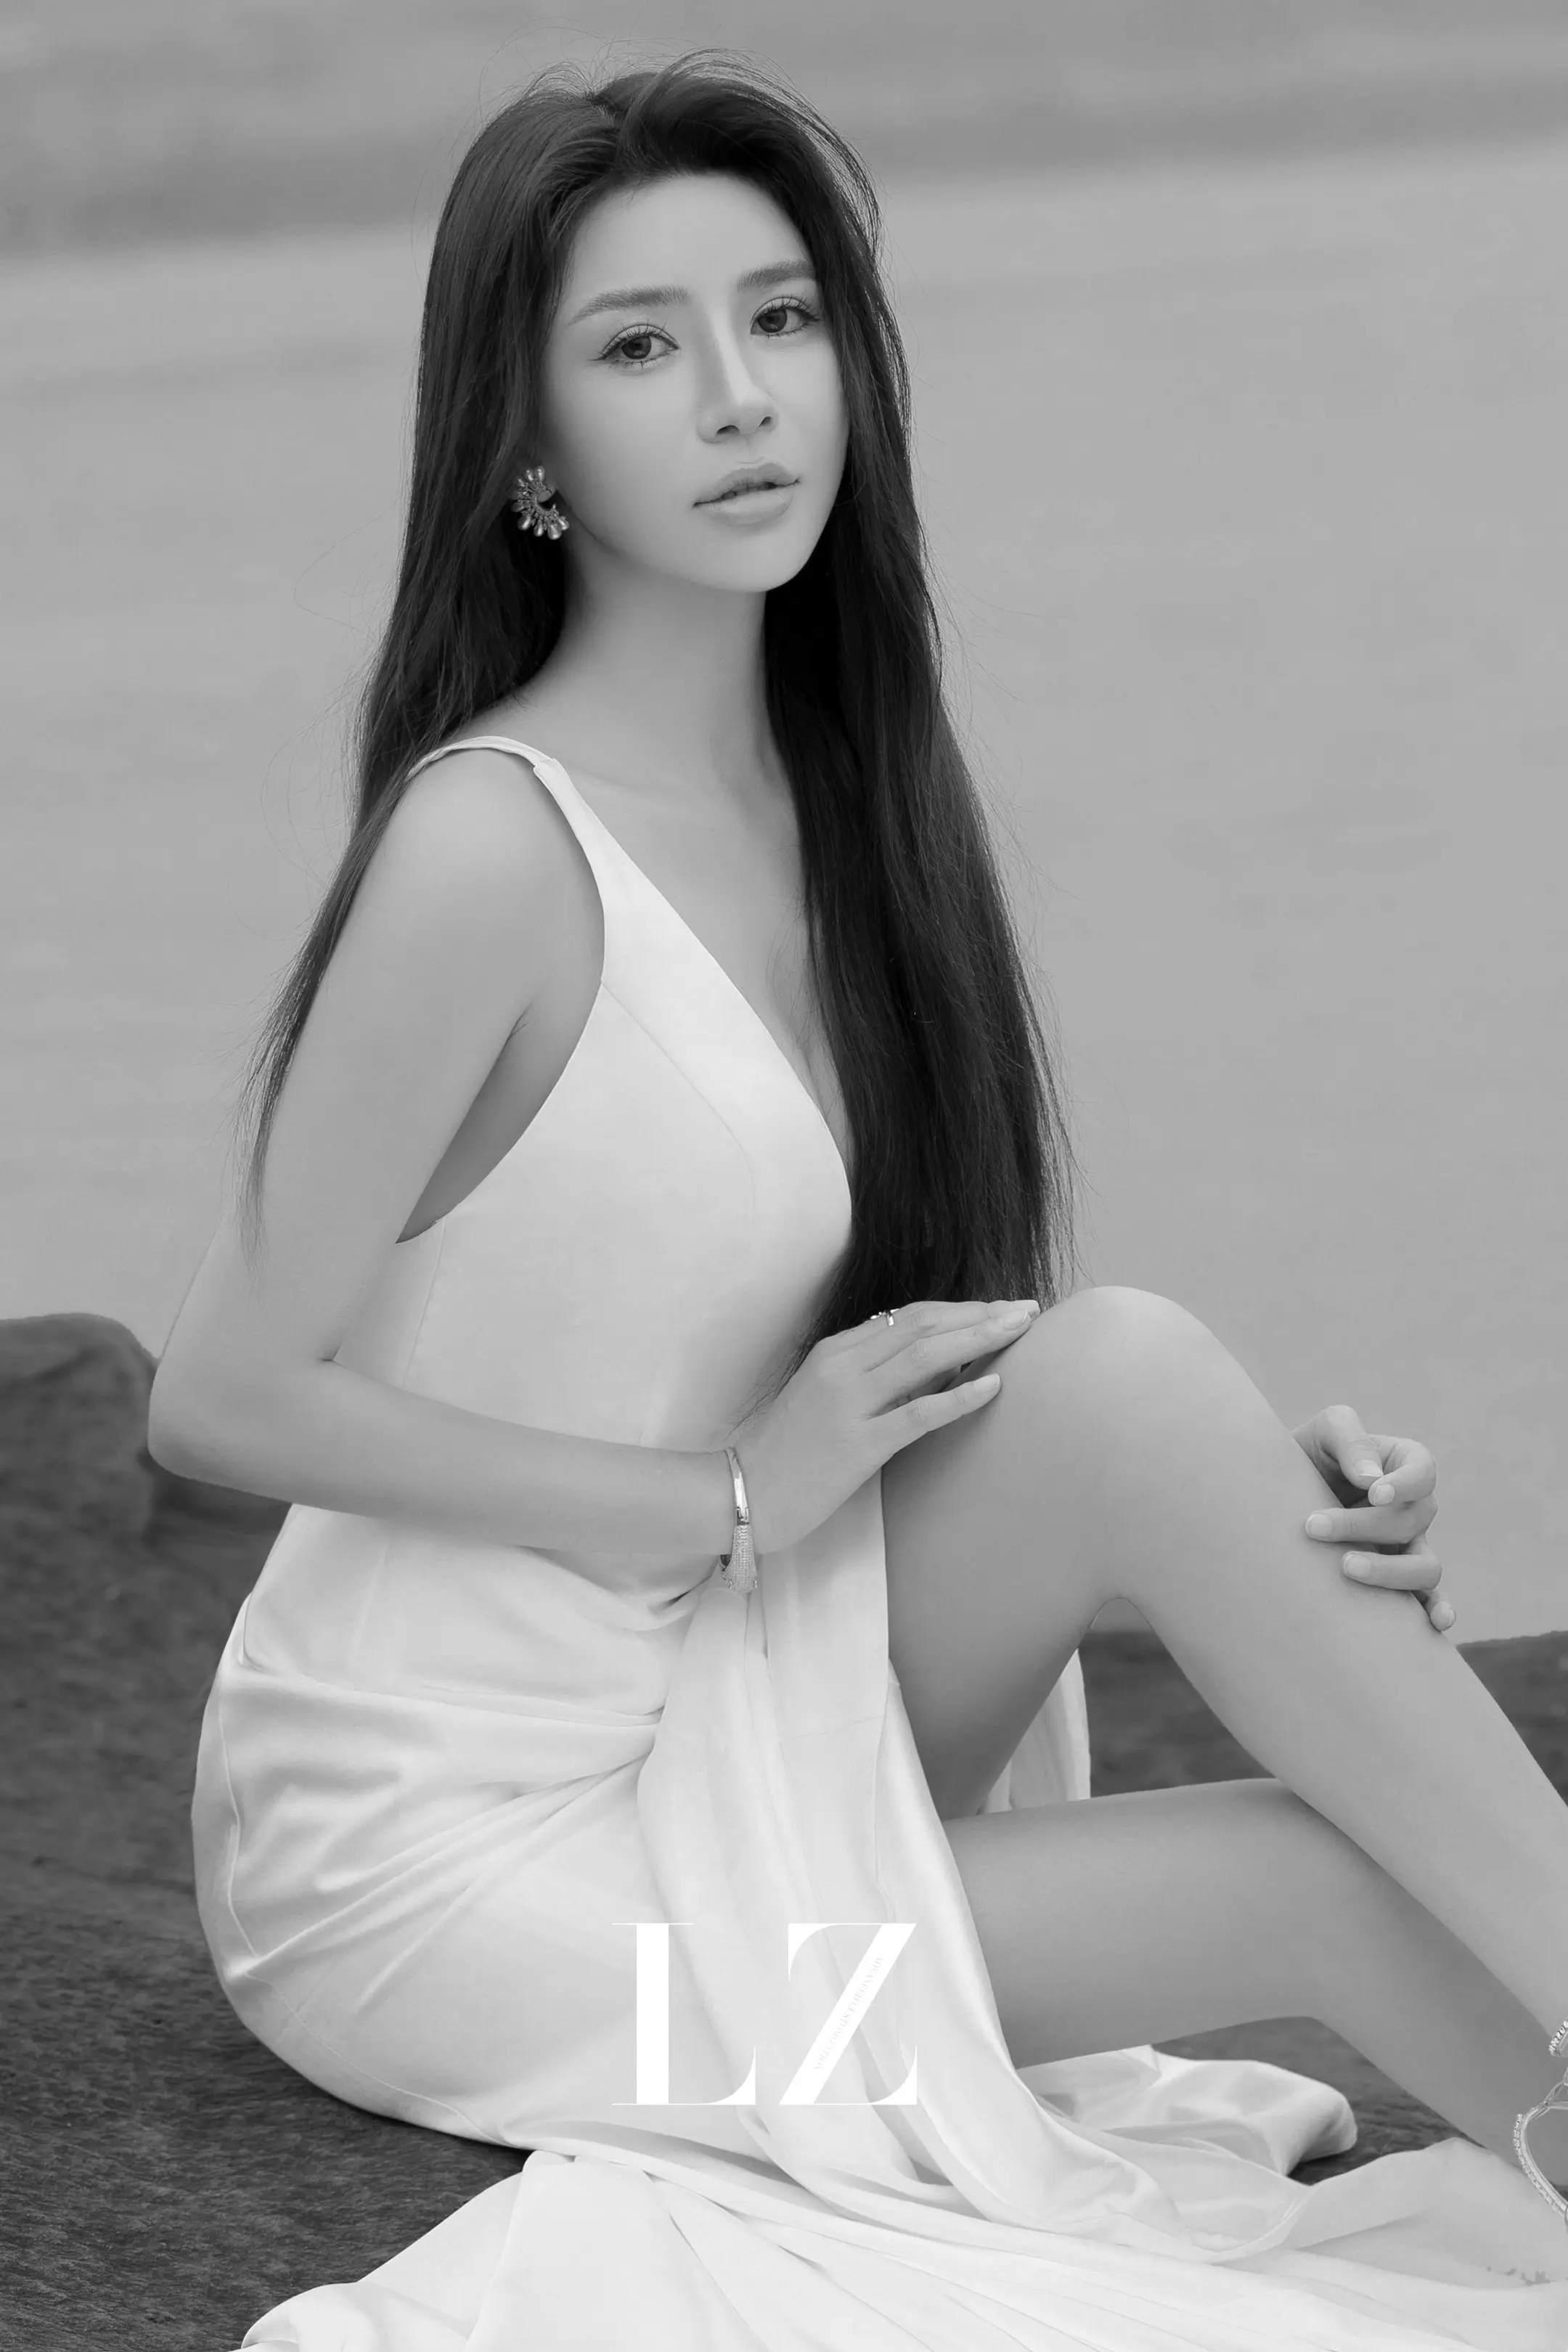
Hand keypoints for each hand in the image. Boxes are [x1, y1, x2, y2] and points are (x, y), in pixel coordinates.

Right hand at [726, 1297, 1040, 1556]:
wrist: (741, 1493)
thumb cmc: (786, 1452)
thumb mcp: (825, 1398)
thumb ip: (870, 1376)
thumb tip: (934, 1365)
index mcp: (835, 1352)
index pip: (909, 1316)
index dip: (960, 1309)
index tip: (999, 1308)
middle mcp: (842, 1366)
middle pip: (924, 1325)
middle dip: (980, 1314)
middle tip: (1027, 1310)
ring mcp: (849, 1403)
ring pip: (925, 1356)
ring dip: (980, 1338)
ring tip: (1021, 1331)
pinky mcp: (857, 1445)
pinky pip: (918, 1413)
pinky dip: (960, 1397)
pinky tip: (994, 1385)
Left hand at [1292, 1403, 1450, 1631]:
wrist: (1276, 1499)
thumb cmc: (1306, 1455)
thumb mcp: (1324, 1432)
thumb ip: (1350, 1441)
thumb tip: (1371, 1481)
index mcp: (1404, 1465)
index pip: (1423, 1472)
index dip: (1406, 1485)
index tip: (1374, 1493)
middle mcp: (1413, 1508)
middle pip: (1411, 1521)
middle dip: (1361, 1525)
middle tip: (1312, 1526)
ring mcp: (1409, 1547)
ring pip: (1425, 1567)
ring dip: (1389, 1571)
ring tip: (1345, 1567)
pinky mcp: (1395, 1580)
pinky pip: (1428, 1599)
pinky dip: (1436, 1610)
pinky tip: (1435, 1623)